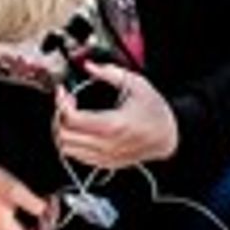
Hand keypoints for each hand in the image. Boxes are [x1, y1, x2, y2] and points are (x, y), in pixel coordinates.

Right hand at [0, 162, 52, 229]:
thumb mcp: (15, 191)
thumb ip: (33, 204)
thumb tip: (47, 212)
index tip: (52, 219)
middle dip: (45, 225)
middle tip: (51, 209)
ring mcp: (2, 226)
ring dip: (40, 219)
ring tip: (46, 204)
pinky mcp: (1, 218)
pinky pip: (22, 224)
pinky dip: (32, 215)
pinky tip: (36, 203)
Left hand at [53, 62, 179, 169]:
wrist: (169, 136)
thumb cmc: (155, 112)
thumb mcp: (136, 84)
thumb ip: (110, 73)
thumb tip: (90, 66)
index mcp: (113, 124)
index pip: (72, 119)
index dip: (61, 103)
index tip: (63, 92)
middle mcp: (107, 144)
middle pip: (64, 135)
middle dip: (59, 116)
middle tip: (66, 103)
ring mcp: (105, 157)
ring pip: (67, 149)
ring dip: (63, 131)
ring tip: (71, 117)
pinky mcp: (105, 163)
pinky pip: (78, 156)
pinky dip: (73, 143)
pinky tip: (80, 130)